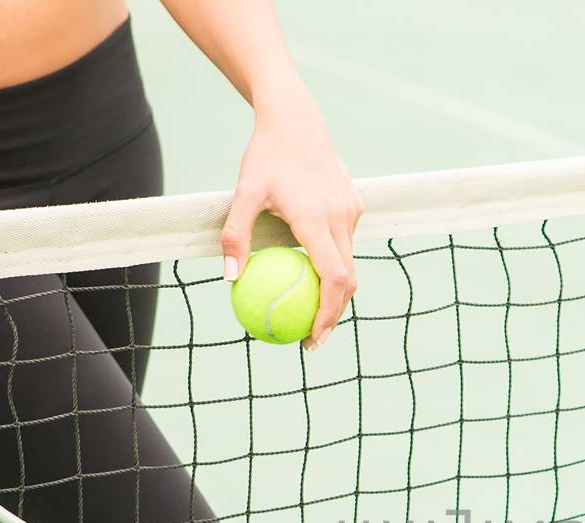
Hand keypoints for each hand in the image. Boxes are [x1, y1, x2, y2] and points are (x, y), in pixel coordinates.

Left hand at [221, 96, 360, 349]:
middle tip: (312, 339)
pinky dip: (335, 265)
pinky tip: (314, 275)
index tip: (313, 336)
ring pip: (350, 263)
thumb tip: (229, 280)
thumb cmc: (265, 157)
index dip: (328, 313)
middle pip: (348, 280)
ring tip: (313, 314)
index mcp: (317, 219)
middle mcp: (341, 217)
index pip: (334, 278)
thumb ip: (236, 237)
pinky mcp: (354, 205)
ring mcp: (351, 211)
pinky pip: (346, 244)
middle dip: (334, 315)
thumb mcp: (243, 193)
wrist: (296, 121)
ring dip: (336, 293)